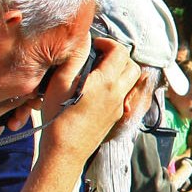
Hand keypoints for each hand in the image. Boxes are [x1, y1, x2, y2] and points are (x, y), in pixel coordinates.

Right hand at [40, 38, 143, 160]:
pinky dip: (118, 86)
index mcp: (107, 82)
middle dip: (119, 57)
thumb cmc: (58, 117)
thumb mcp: (60, 82)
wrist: (65, 152)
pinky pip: (125, 95)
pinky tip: (98, 90)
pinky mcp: (116, 117)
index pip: (121, 52)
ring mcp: (119, 107)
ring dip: (121, 72)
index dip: (108, 43)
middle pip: (132, 66)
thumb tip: (85, 39)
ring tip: (99, 72)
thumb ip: (75, 58)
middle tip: (100, 57)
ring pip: (131, 82)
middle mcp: (118, 94)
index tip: (95, 46)